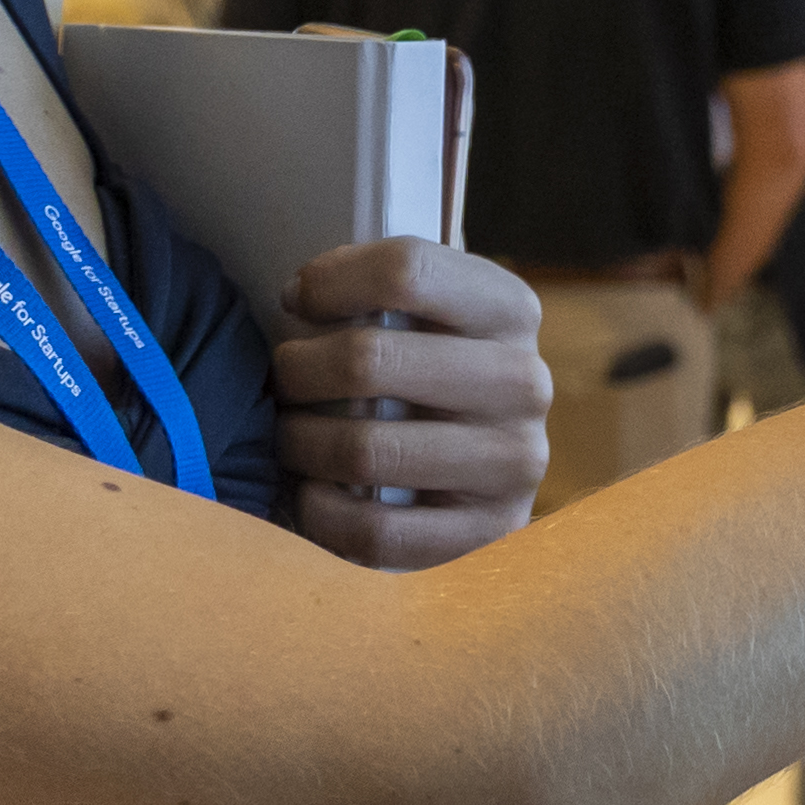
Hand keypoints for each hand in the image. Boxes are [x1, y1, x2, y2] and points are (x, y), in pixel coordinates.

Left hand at [267, 239, 549, 571]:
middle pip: (369, 359)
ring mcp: (513, 462)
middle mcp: (523, 382)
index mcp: (509, 309)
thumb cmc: (427, 374)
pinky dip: (323, 512)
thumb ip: (379, 290)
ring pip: (365, 449)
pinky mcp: (489, 533)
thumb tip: (298, 294)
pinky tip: (314, 493)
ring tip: (290, 436)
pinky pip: (376, 529)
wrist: (483, 472)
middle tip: (280, 379)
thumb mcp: (426, 315)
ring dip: (302, 442)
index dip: (329, 283)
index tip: (296, 300)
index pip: (407, 271)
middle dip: (297, 369)